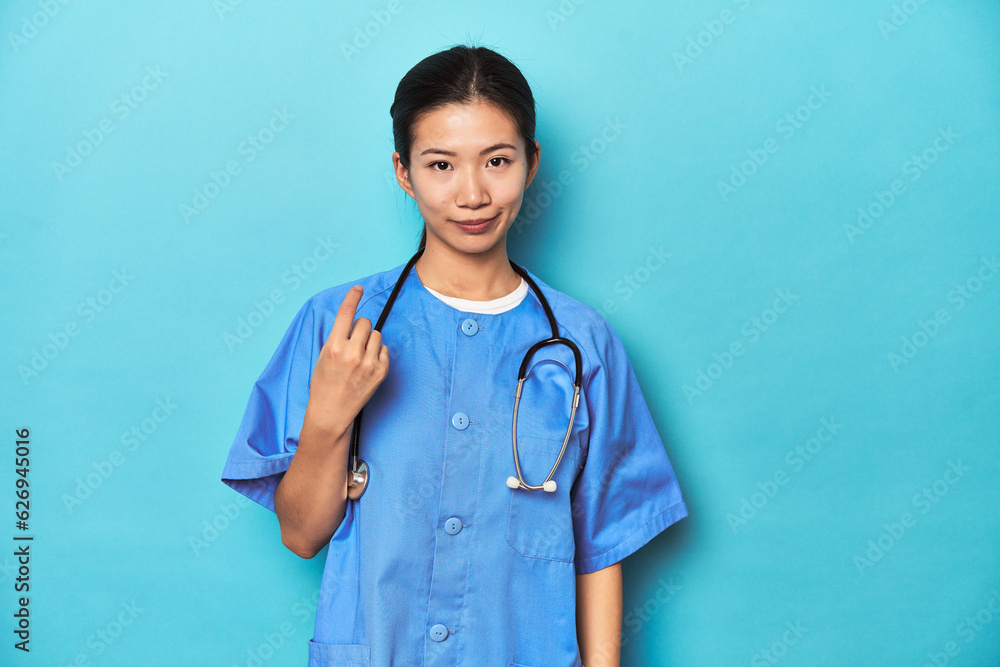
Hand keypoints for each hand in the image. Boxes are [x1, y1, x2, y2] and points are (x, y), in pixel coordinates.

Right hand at [304, 285, 388, 435]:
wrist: (331, 412)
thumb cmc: (324, 383)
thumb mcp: (324, 356)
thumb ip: (337, 338)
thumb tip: (352, 322)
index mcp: (334, 346)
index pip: (346, 314)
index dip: (352, 297)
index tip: (358, 288)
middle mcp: (352, 353)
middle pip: (364, 322)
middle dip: (359, 328)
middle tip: (353, 342)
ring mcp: (368, 363)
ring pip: (376, 334)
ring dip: (369, 340)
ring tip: (359, 356)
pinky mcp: (380, 372)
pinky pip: (384, 349)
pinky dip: (377, 353)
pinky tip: (367, 365)